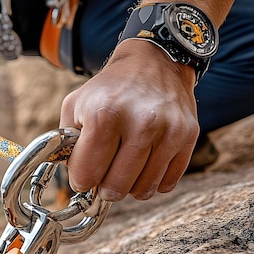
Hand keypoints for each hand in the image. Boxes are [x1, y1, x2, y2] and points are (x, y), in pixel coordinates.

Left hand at [59, 39, 198, 201]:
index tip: (84, 171)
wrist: (154, 62)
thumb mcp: (76, 105)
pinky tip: (146, 162)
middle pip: (115, 188)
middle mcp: (141, 123)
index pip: (87, 175)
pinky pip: (167, 184)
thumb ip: (65, 143)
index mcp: (105, 114)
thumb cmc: (110, 89)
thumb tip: (73, 179)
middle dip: (104, 185)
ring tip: (125, 164)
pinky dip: (153, 181)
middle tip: (105, 171)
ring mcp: (168, 131)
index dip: (81, 178)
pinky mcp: (188, 137)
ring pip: (143, 191)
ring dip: (130, 185)